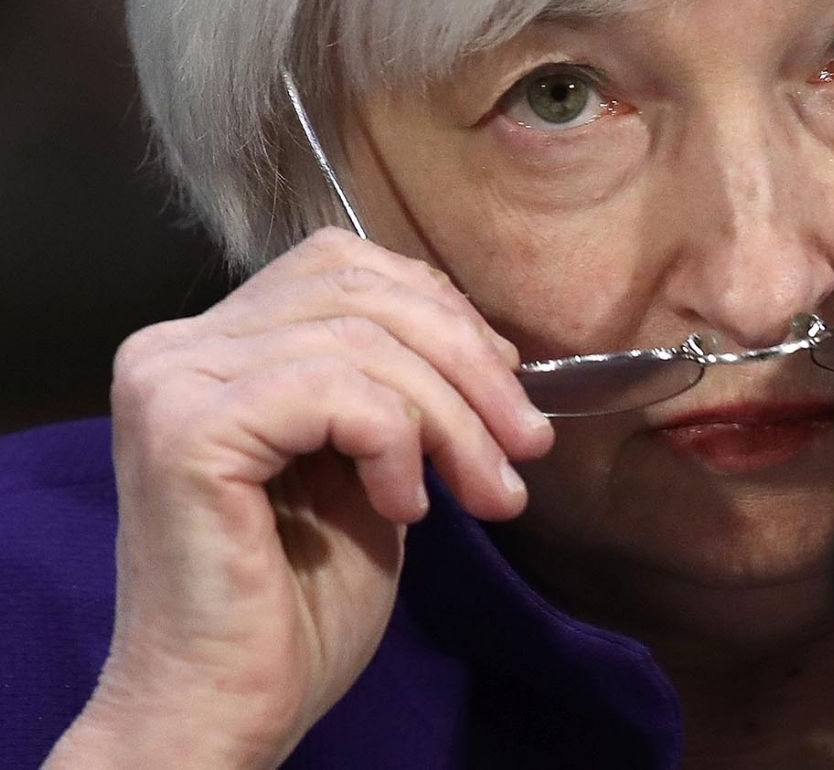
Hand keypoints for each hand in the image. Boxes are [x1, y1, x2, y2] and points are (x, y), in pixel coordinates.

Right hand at [47, 228, 551, 767]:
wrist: (228, 706)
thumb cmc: (298, 605)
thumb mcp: (371, 468)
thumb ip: (398, 391)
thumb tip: (489, 345)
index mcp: (215, 346)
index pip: (344, 264)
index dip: (441, 311)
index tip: (507, 391)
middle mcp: (177, 347)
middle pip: (362, 291)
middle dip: (470, 367)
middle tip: (525, 447)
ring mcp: (171, 381)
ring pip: (363, 342)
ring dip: (453, 419)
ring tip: (484, 494)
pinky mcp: (186, 428)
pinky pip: (337, 392)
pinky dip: (396, 445)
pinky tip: (404, 509)